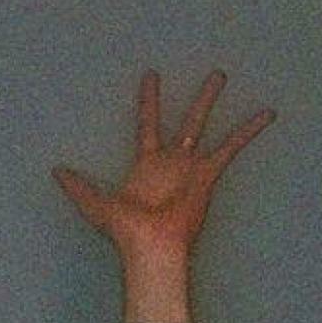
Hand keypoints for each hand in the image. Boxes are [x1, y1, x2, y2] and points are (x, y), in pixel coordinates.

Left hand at [56, 71, 271, 322]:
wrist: (151, 248)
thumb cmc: (125, 231)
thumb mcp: (95, 205)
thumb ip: (78, 187)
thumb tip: (55, 171)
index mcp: (148, 165)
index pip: (148, 124)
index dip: (149, 102)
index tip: (151, 76)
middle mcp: (173, 162)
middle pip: (185, 121)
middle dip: (196, 98)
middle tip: (207, 74)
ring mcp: (191, 167)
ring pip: (204, 125)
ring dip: (211, 100)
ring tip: (221, 74)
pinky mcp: (207, 175)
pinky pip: (231, 148)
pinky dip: (248, 130)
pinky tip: (266, 112)